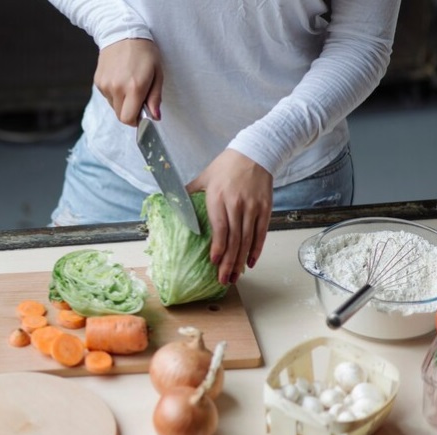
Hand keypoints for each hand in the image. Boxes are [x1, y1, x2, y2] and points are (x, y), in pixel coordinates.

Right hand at [94, 38, 163, 125]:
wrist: (123, 33)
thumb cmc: (144, 53)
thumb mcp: (157, 73)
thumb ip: (155, 98)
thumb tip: (155, 117)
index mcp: (134, 87)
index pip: (128, 119)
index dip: (136, 121)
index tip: (141, 115)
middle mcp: (117, 88)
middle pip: (120, 116)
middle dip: (129, 112)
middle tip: (137, 97)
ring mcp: (105, 85)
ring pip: (113, 106)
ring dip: (122, 102)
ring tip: (128, 83)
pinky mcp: (98, 82)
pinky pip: (107, 96)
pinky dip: (114, 93)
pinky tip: (119, 78)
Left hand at [187, 149, 272, 284]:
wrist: (255, 152)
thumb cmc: (226, 165)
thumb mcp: (204, 176)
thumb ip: (188, 192)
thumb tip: (171, 202)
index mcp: (219, 198)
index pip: (220, 228)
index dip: (218, 247)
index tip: (213, 262)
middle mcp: (237, 205)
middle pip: (234, 239)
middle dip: (228, 262)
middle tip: (224, 280)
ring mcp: (252, 208)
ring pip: (247, 240)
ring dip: (241, 261)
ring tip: (235, 277)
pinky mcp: (265, 208)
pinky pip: (261, 233)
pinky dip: (256, 249)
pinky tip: (250, 262)